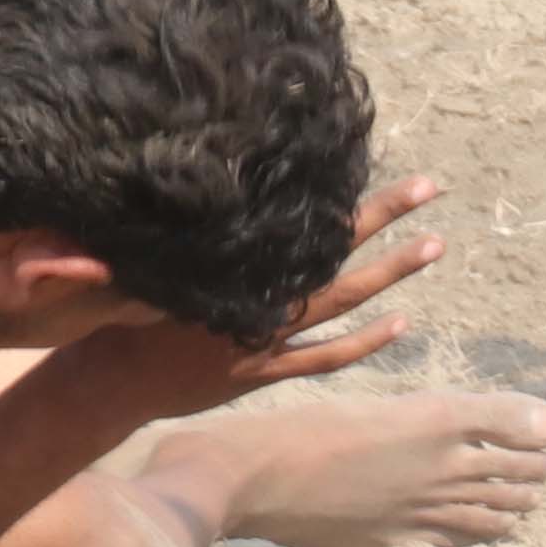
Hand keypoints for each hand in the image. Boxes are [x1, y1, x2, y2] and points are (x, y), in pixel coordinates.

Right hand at [82, 176, 445, 410]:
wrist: (110, 380)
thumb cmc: (122, 310)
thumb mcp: (151, 259)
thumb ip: (183, 229)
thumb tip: (206, 181)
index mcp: (238, 263)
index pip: (304, 221)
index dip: (345, 194)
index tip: (377, 166)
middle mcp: (262, 296)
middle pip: (337, 250)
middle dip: (384, 215)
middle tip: (430, 187)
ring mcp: (268, 338)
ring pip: (342, 301)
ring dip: (389, 274)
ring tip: (435, 245)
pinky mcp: (263, 372)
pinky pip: (325, 357)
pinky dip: (364, 342)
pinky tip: (401, 324)